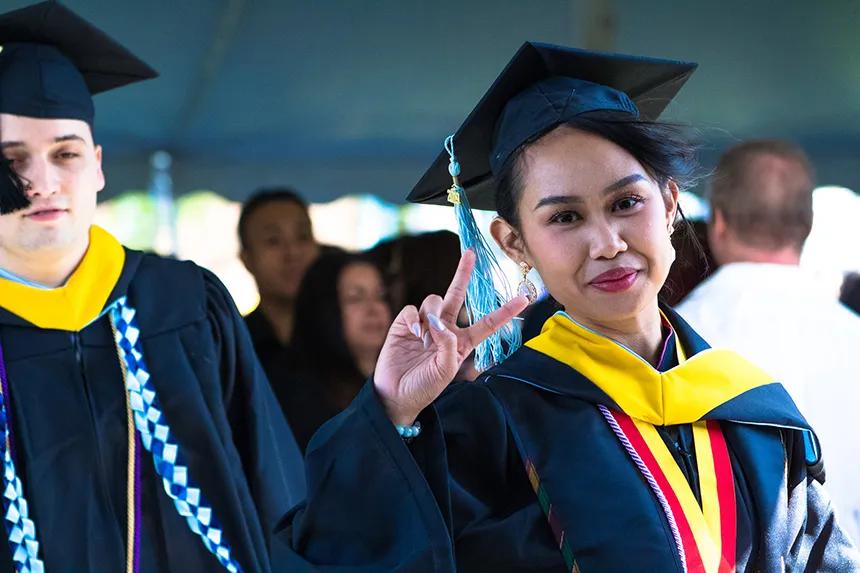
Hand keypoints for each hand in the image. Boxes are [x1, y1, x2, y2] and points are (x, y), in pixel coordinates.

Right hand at [374, 250, 528, 425]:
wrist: (395, 395)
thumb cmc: (424, 387)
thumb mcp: (445, 370)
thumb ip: (447, 343)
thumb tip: (436, 319)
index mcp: (463, 342)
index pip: (488, 323)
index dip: (506, 311)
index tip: (524, 298)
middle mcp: (445, 328)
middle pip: (458, 294)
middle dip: (463, 273)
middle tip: (471, 253)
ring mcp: (425, 324)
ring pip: (434, 301)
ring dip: (431, 315)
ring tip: (424, 340)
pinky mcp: (405, 323)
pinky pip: (412, 309)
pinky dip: (414, 319)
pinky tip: (413, 334)